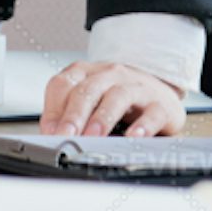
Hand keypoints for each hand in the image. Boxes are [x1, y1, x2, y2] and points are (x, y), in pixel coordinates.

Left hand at [38, 59, 185, 137]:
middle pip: (88, 89)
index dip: (54, 109)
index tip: (50, 132)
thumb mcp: (89, 103)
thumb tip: (51, 136)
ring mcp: (137, 87)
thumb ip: (67, 116)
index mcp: (87, 74)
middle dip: (75, 115)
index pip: (63, 84)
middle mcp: (111, 75)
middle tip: (67, 136)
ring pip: (118, 96)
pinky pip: (152, 112)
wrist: (160, 91)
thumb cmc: (119, 100)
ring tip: (94, 136)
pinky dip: (143, 125)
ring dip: (103, 118)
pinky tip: (133, 137)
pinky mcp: (160, 104)